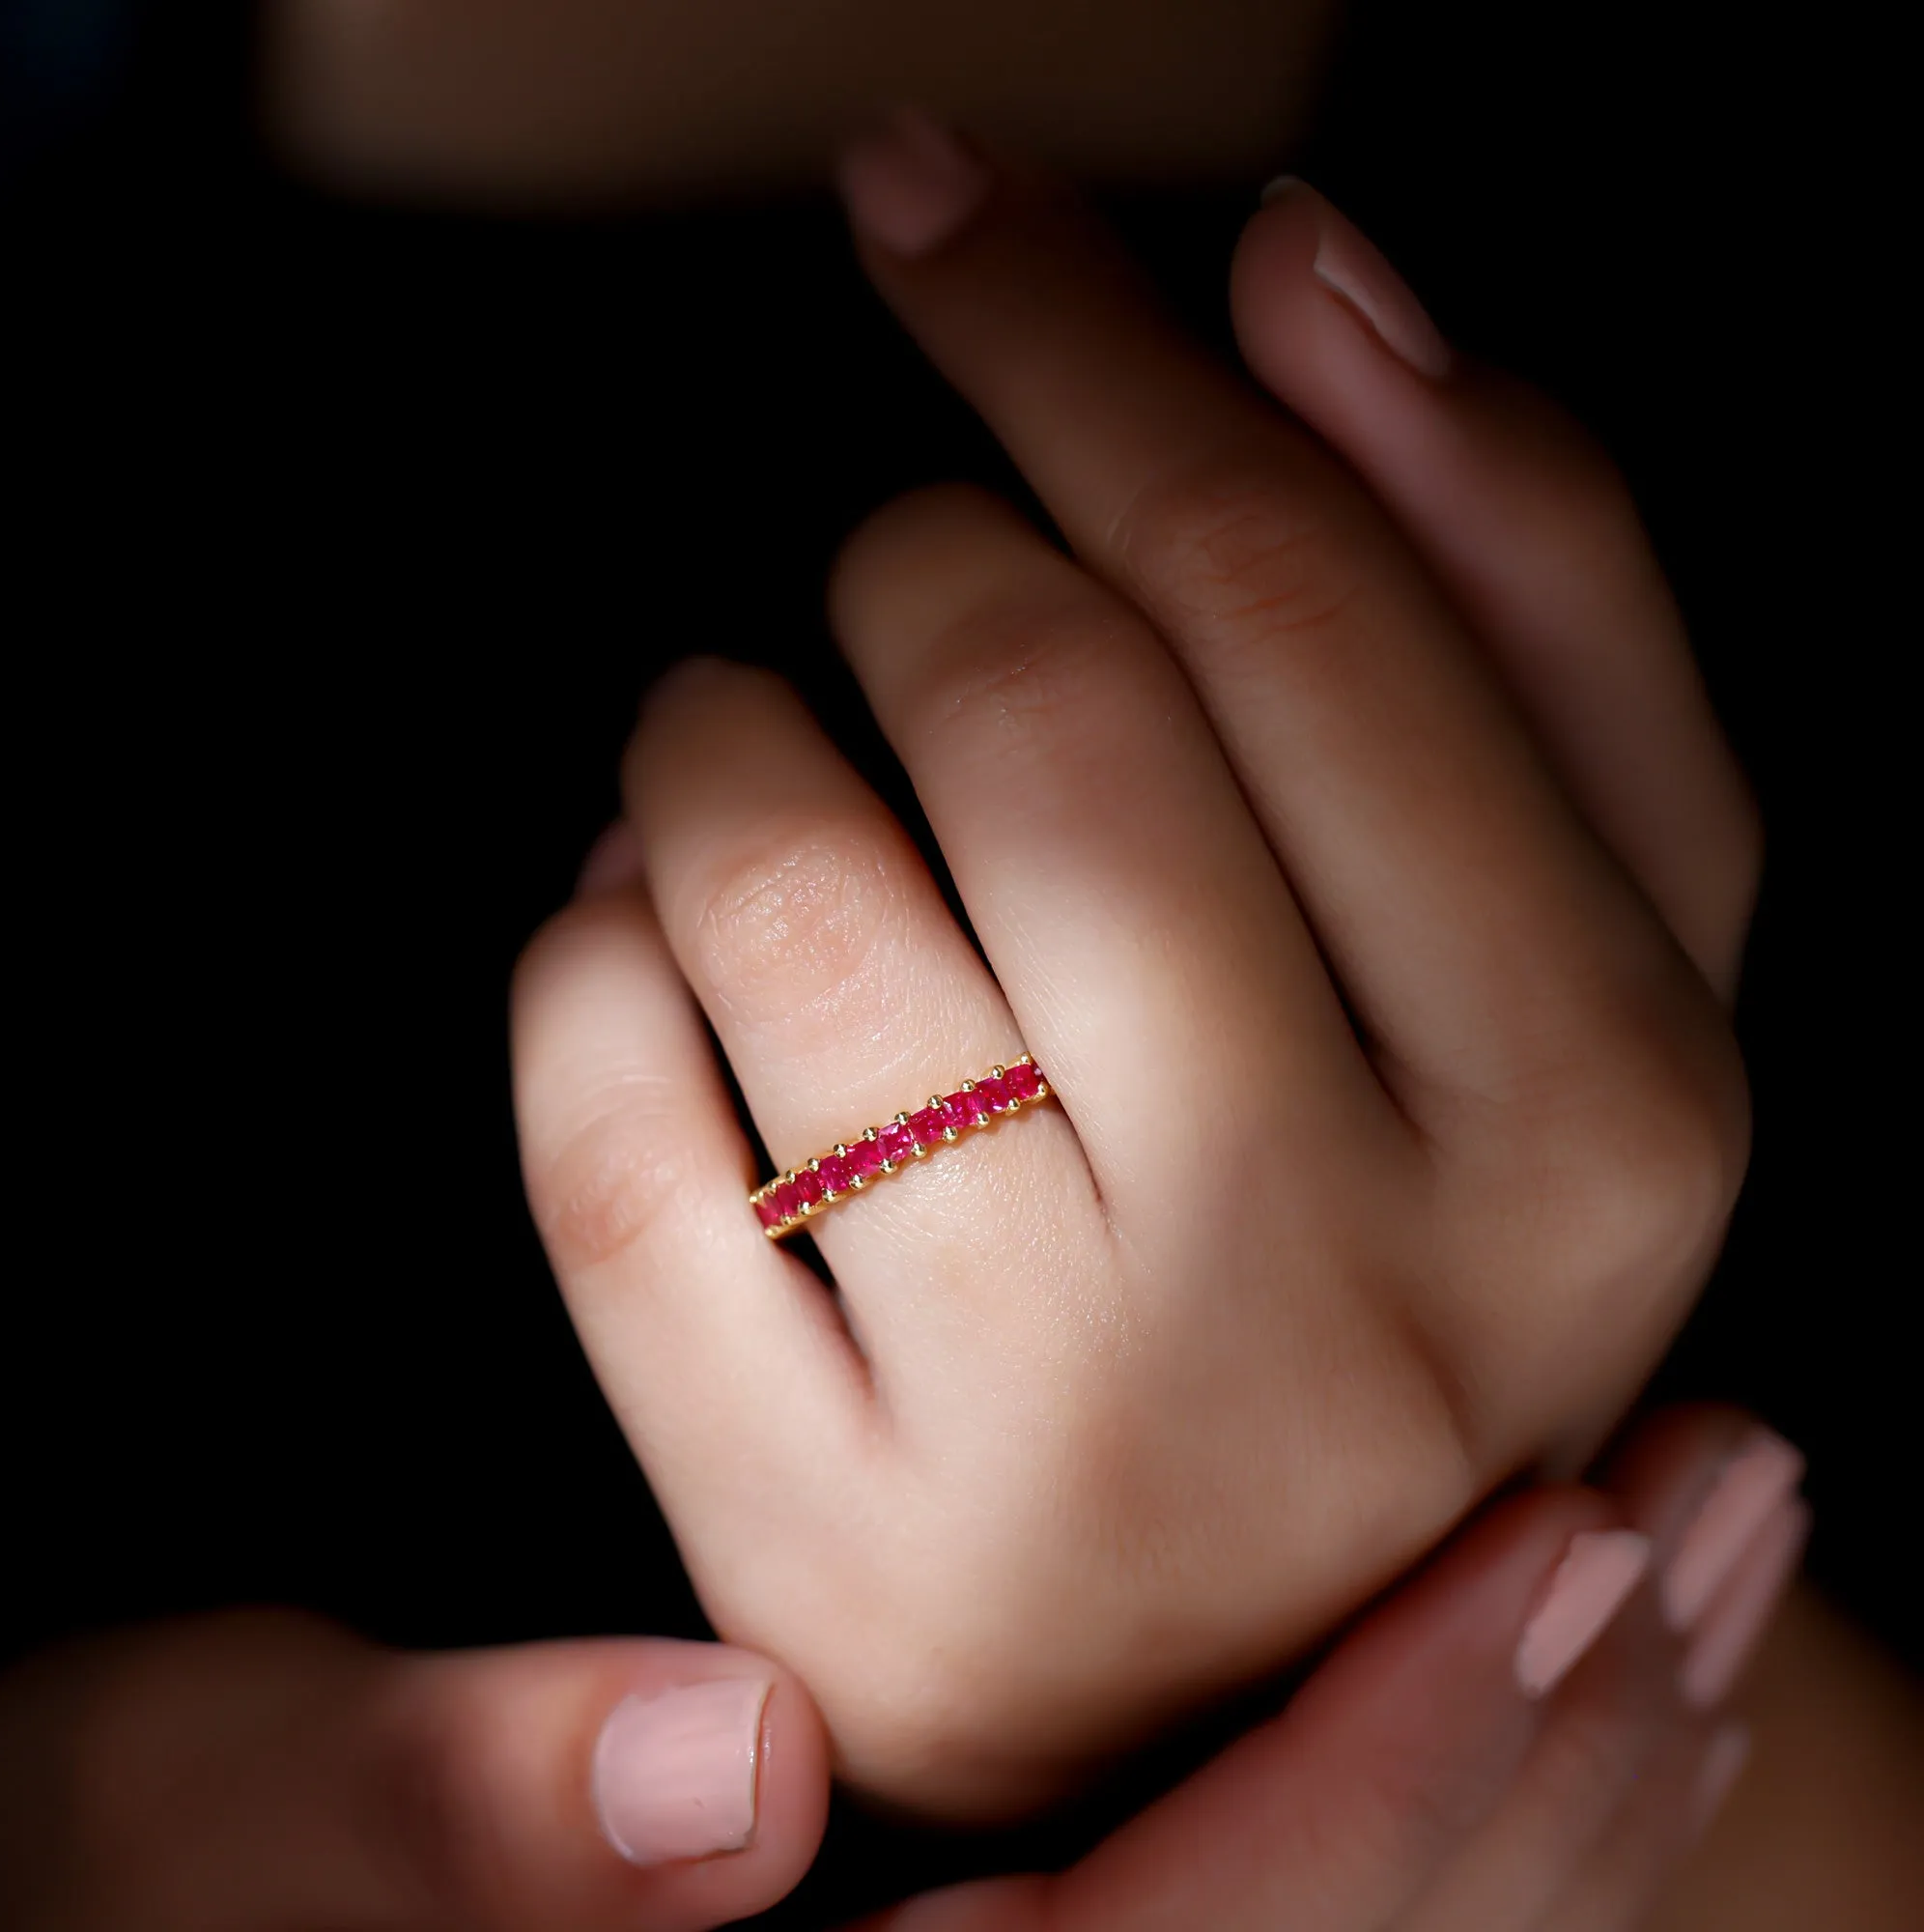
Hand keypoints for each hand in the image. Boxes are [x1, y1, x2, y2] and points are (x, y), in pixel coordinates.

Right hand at [0, 1408, 1804, 1931]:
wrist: (166, 1899)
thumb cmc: (145, 1874)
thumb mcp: (201, 1821)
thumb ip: (418, 1831)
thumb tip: (723, 1777)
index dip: (1392, 1771)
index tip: (1570, 1560)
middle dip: (1562, 1751)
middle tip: (1729, 1501)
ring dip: (1557, 1749)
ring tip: (1698, 1540)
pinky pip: (1299, 1891)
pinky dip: (1456, 1767)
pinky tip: (1537, 1630)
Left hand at [510, 120, 1759, 1814]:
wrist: (1291, 1632)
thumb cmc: (1422, 1214)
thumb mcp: (1599, 918)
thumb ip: (1522, 579)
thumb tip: (1306, 262)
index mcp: (1601, 1106)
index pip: (1295, 590)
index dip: (1078, 339)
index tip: (944, 206)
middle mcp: (1348, 1300)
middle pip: (1037, 707)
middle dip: (909, 546)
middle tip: (903, 568)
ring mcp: (1065, 1453)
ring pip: (778, 889)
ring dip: (716, 732)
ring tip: (764, 755)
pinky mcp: (823, 1547)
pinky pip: (599, 1136)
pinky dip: (587, 955)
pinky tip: (671, 951)